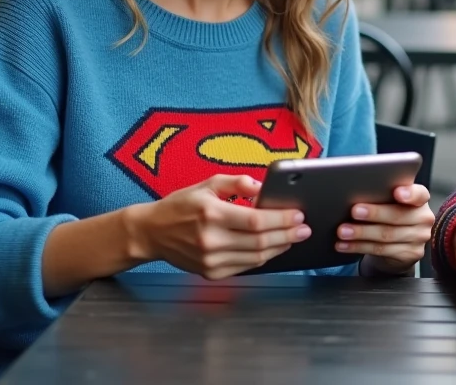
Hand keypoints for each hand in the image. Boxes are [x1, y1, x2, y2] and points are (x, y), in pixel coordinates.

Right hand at [126, 175, 308, 278]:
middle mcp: (211, 239)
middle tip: (304, 229)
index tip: (298, 215)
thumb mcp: (207, 184)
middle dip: (287, 235)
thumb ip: (237, 182)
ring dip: (279, 248)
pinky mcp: (210, 273)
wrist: (152, 232)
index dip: (280, 219)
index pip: (255, 220)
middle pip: (260, 241)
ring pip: (256, 257)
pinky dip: (262, 258)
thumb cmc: (181, 204)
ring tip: (293, 238)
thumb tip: (262, 188)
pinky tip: (273, 248)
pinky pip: (245, 267)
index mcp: (211, 213)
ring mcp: (210, 260)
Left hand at [339, 184, 434, 274]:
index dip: (409, 193)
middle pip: (398, 215)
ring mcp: (419, 238)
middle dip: (374, 213)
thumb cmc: (391, 216)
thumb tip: (356, 192)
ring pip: (386, 235)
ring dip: (361, 233)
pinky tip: (345, 245)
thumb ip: (383, 196)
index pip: (419, 194)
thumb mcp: (391, 203)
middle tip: (354, 211)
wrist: (398, 246)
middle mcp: (424, 218)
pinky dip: (359, 247)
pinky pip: (381, 250)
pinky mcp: (410, 254)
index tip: (397, 192)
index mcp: (420, 200)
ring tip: (343, 231)